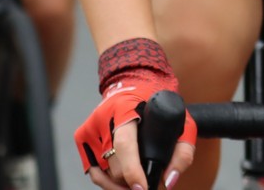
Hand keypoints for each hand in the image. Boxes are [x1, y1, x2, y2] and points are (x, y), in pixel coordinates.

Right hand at [74, 37, 196, 188]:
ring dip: (119, 184)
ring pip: (102, 173)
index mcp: (126, 108)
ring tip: (135, 184)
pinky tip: (121, 183)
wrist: (133, 83)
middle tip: (146, 185)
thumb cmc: (158, 104)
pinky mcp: (81, 137)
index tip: (141, 187)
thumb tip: (169, 181)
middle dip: (131, 181)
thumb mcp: (180, 121)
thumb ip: (182, 153)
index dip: (132, 170)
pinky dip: (107, 181)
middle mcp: (103, 118)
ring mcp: (89, 129)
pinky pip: (93, 171)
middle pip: (115, 165)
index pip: (125, 144)